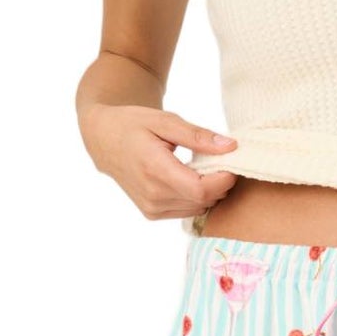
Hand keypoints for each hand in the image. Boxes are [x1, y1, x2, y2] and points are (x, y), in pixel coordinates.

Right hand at [79, 105, 238, 219]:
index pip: (201, 189)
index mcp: (154, 169)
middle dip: (221, 182)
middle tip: (223, 161)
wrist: (104, 140)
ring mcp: (152, 208)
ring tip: (206, 167)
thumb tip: (230, 146)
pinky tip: (192, 178)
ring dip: (210, 191)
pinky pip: (188, 210)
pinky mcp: (153, 213)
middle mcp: (152, 195)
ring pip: (198, 207)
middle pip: (203, 199)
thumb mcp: (165, 121)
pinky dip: (197, 197)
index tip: (232, 161)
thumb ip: (197, 136)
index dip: (223, 179)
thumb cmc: (134, 125)